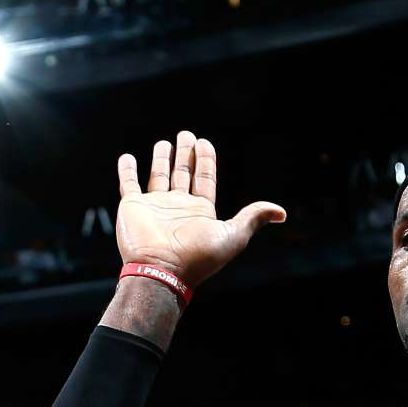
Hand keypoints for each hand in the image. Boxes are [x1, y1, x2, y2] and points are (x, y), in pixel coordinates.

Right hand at [115, 131, 284, 289]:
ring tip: (164, 143)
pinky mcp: (133, 207)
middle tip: (186, 135)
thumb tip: (281, 213)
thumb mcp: (233, 235)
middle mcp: (177, 207)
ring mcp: (154, 206)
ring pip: (158, 176)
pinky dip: (126, 170)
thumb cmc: (198, 257)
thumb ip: (253, 217)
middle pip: (183, 174)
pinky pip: (129, 184)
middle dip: (185, 154)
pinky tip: (127, 157)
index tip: (205, 142)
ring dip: (161, 159)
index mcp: (200, 211)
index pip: (205, 178)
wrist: (161, 271)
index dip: (206, 160)